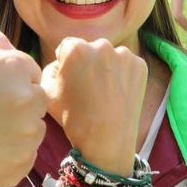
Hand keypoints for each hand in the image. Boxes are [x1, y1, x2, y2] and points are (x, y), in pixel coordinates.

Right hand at [0, 31, 46, 186]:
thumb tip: (13, 49)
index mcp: (15, 69)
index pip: (33, 74)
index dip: (12, 82)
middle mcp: (28, 100)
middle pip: (39, 101)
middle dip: (20, 105)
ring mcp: (27, 136)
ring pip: (35, 130)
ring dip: (19, 130)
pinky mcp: (21, 165)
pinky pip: (26, 156)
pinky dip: (11, 155)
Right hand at [41, 38, 145, 171]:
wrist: (107, 140)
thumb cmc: (73, 118)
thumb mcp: (46, 93)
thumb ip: (49, 69)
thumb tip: (60, 62)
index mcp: (75, 49)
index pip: (67, 46)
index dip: (66, 64)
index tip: (71, 82)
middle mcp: (101, 45)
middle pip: (90, 48)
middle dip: (87, 63)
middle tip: (88, 89)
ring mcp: (124, 54)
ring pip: (109, 56)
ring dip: (106, 68)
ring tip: (104, 94)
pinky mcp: (140, 65)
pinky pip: (126, 65)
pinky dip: (122, 75)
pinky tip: (116, 94)